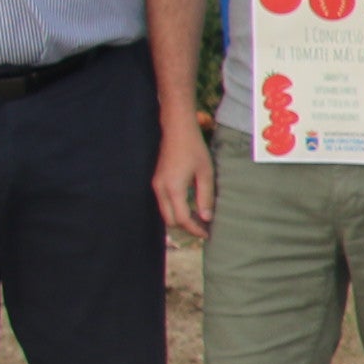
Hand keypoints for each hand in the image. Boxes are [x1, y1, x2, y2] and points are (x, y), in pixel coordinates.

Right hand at [154, 115, 215, 238]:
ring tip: (198, 220)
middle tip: (203, 229)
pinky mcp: (156, 181)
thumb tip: (206, 218)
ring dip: (179, 220)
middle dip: (186, 228)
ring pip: (165, 213)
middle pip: (170, 220)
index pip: (181, 219)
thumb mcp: (205, 173)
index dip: (194, 229)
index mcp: (173, 188)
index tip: (207, 234)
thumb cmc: (194, 149)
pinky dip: (175, 210)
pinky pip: (163, 203)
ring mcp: (156, 185)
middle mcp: (160, 189)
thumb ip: (205, 196)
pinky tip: (189, 208)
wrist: (176, 130)